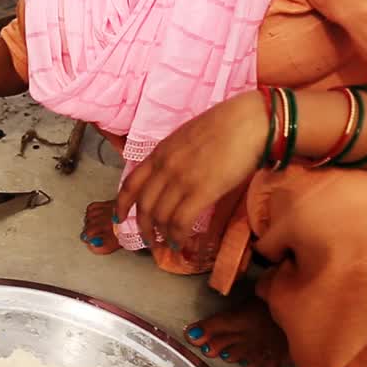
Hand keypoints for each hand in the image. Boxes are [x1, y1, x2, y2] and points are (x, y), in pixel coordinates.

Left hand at [115, 91, 267, 245]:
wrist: (247, 122)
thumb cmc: (224, 126)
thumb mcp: (186, 138)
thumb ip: (174, 157)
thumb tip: (172, 176)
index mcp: (159, 153)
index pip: (131, 184)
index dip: (121, 205)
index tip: (119, 218)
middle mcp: (165, 167)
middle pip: (144, 205)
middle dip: (143, 227)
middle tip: (149, 240)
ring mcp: (182, 179)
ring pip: (161, 216)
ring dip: (162, 235)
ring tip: (168, 245)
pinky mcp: (202, 191)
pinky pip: (180, 221)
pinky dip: (178, 236)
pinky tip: (182, 243)